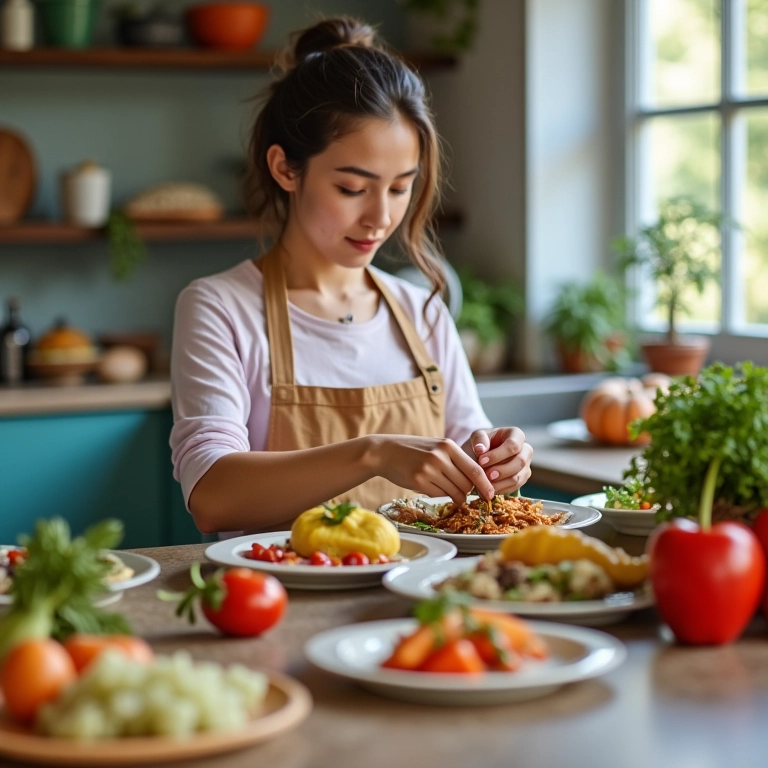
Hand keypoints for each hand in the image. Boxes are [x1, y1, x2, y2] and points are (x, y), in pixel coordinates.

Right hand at [373, 435, 495, 503]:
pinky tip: (429, 485)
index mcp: (448, 446)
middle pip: (466, 484)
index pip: (475, 469)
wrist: (385, 451)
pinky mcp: (419, 481)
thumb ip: (455, 460)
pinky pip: (438, 495)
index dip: (485, 485)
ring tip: (444, 488)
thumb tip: (475, 482)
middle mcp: (440, 457)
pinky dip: (438, 494)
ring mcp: (429, 469)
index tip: (491, 495)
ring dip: (454, 496)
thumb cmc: (413, 450)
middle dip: (467, 492)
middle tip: (462, 493)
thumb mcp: (436, 446)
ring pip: (454, 492)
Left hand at [462, 427, 532, 494]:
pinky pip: (515, 487)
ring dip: (501, 482)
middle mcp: (525, 450)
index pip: (513, 445)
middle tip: (486, 475)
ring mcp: (526, 465)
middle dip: (502, 470)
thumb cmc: (482, 443)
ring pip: (518, 477)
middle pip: (520, 462)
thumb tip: (480, 449)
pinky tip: (488, 488)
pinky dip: (501, 489)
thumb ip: (479, 440)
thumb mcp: (477, 436)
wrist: (482, 455)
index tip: (481, 461)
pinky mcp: (522, 478)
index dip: (497, 455)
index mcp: (516, 435)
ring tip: (485, 484)